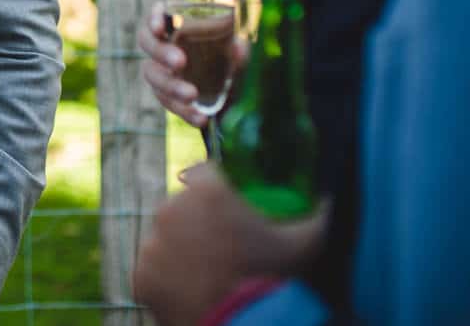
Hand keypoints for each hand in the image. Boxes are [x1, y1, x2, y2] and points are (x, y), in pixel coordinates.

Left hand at [133, 164, 327, 324]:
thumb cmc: (279, 281)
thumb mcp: (307, 239)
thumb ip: (317, 209)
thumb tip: (327, 196)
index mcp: (207, 191)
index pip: (206, 177)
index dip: (219, 196)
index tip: (232, 215)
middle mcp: (171, 209)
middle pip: (183, 210)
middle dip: (200, 226)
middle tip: (224, 253)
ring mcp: (152, 244)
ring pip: (166, 241)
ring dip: (183, 253)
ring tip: (210, 276)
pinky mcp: (141, 276)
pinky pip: (153, 273)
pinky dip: (168, 282)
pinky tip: (193, 293)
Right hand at [138, 1, 247, 127]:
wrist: (236, 93)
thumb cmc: (233, 59)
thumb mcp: (240, 52)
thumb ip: (239, 50)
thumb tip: (237, 51)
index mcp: (178, 24)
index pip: (157, 13)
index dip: (154, 18)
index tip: (160, 28)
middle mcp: (163, 44)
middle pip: (147, 42)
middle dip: (161, 52)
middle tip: (180, 62)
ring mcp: (161, 70)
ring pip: (153, 75)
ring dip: (170, 85)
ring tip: (192, 95)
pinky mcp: (166, 95)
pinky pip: (167, 102)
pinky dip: (182, 111)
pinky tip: (199, 118)